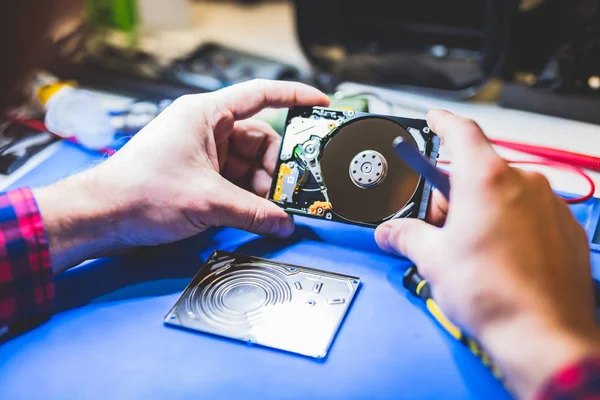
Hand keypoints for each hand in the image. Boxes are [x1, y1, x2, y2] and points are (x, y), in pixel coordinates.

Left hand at [33, 79, 329, 273]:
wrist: (102, 217)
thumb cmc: (138, 192)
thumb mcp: (207, 201)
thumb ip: (253, 213)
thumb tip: (282, 222)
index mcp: (205, 115)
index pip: (260, 95)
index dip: (294, 97)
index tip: (320, 104)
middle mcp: (205, 129)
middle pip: (259, 140)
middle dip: (273, 168)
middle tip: (287, 192)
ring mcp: (202, 153)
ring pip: (248, 165)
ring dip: (260, 188)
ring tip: (266, 210)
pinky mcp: (198, 174)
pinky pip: (234, 180)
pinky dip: (246, 196)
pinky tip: (253, 213)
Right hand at [375, 110, 599, 398]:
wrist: (543, 335)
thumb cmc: (494, 295)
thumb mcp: (433, 259)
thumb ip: (406, 236)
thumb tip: (392, 232)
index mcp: (485, 179)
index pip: (460, 131)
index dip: (442, 122)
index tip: (434, 119)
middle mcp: (523, 184)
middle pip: (478, 169)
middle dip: (452, 188)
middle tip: (435, 220)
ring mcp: (549, 205)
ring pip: (503, 192)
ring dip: (480, 208)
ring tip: (465, 247)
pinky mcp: (565, 229)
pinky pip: (528, 213)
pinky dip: (508, 223)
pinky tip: (496, 256)